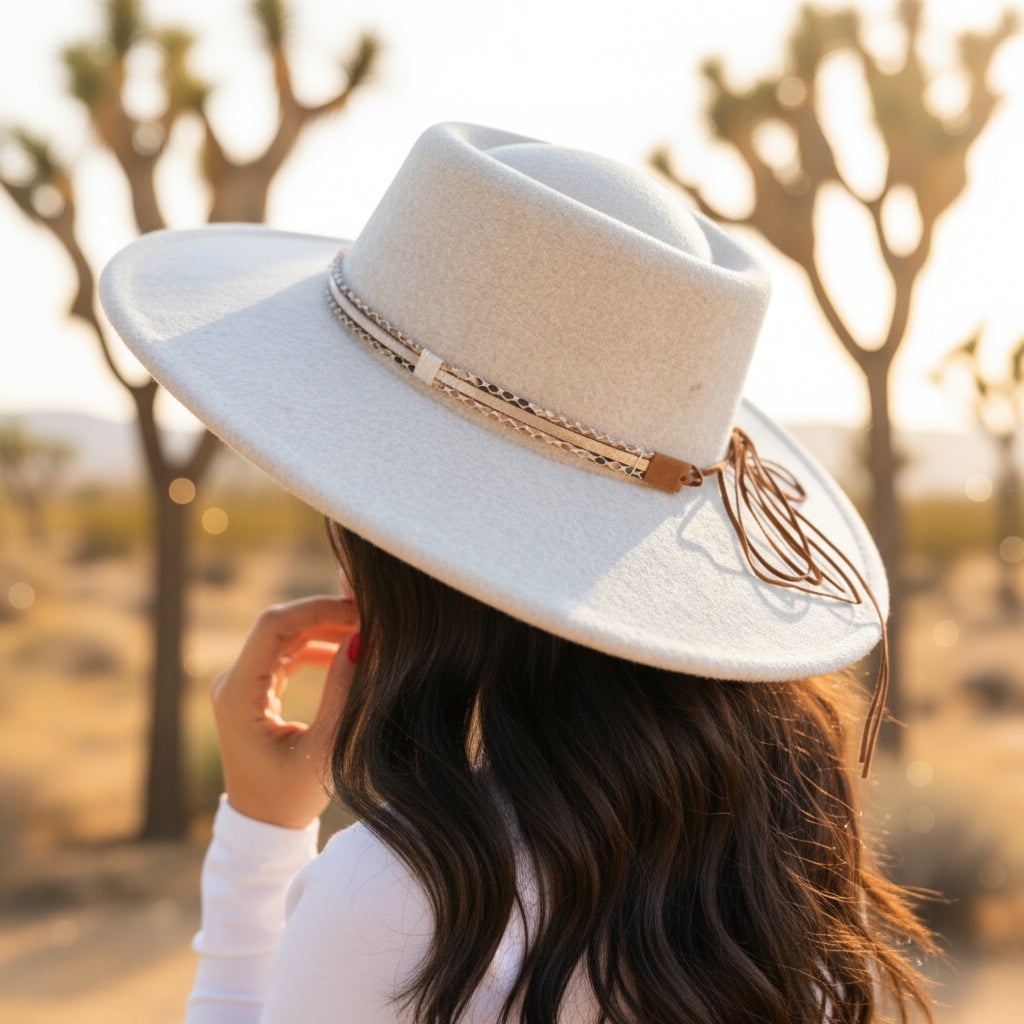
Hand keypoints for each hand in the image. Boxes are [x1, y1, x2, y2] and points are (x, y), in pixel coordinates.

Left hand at [210, 596, 358, 828]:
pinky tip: (348, 651)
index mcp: (238, 695)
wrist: (263, 827)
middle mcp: (233, 682)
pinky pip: (286, 653)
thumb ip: (342, 692)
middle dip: (325, 615)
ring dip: (325, 629)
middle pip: (280, 626)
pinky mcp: (256, 689)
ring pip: (285, 636)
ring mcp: (242, 684)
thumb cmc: (289, 798)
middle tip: (370, 617)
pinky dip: (318, 646)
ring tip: (366, 632)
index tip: (358, 611)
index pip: (273, 627)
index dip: (316, 610)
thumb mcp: (323, 749)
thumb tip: (361, 641)